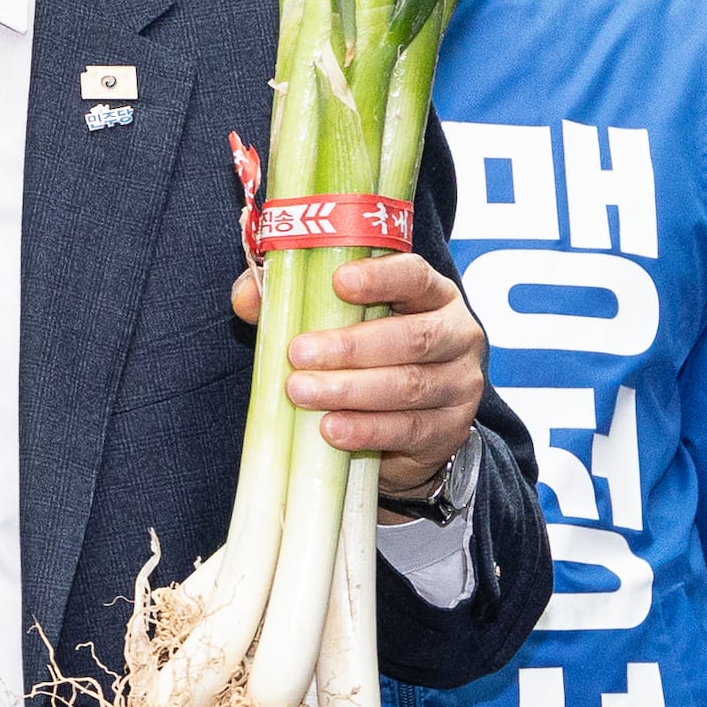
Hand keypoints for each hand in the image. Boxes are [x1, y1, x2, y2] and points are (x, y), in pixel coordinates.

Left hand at [229, 248, 487, 500]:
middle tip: (298, 353)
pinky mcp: (449, 430)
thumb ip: (296, 302)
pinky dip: (367, 431)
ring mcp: (459, 385)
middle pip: (412, 336)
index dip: (380, 277)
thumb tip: (248, 294)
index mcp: (433, 295)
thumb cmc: (372, 357)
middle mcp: (457, 335)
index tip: (338, 280)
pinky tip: (331, 430)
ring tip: (303, 392)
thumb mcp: (340, 322)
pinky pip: (409, 430)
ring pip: (409, 386)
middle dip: (351, 346)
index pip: (415, 275)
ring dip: (350, 390)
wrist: (413, 424)